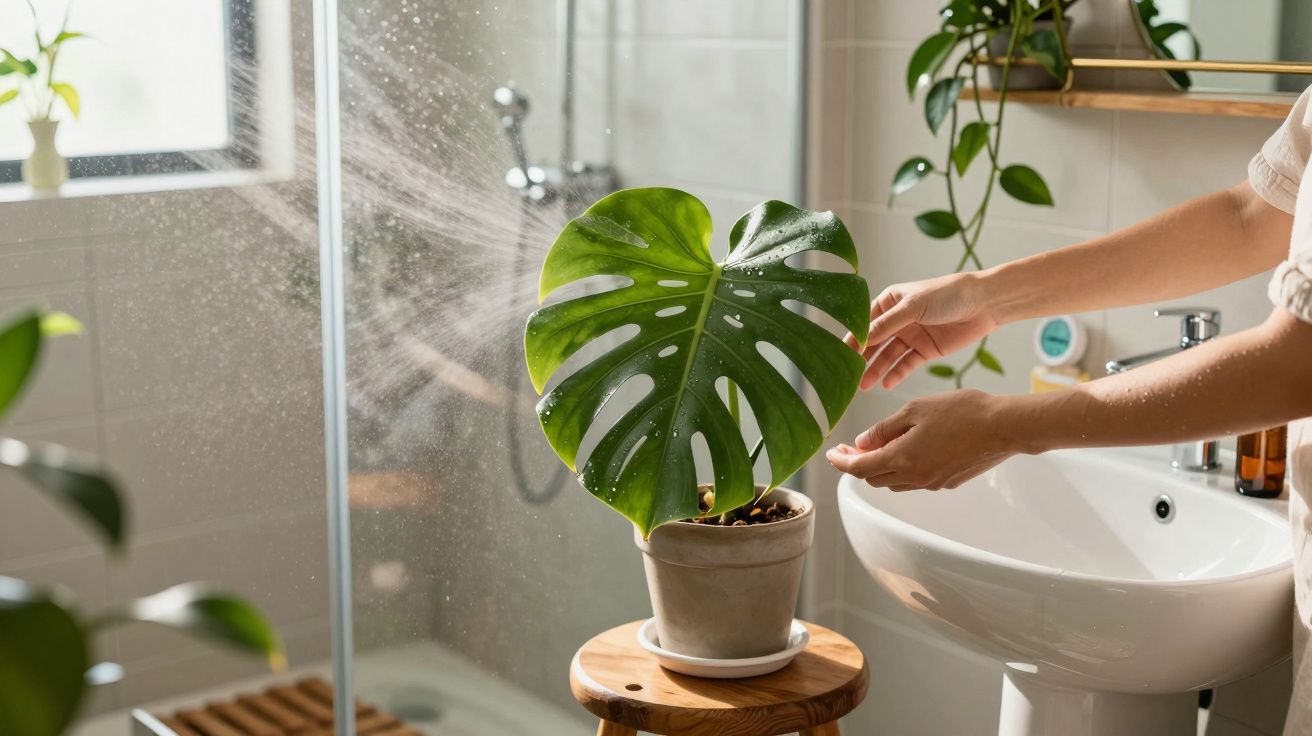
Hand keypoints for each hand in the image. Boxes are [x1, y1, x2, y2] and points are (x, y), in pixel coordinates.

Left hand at [825, 390, 1020, 490]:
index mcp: (902, 458)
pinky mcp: (948, 482)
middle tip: (849, 448)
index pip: (859, 468)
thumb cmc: (962, 411)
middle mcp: (915, 477)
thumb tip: (861, 443)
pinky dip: (902, 468)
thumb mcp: (915, 410)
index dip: (841, 462)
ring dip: (879, 468)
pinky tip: (906, 449)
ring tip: (875, 447)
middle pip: (874, 478)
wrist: (1004, 427)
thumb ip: (884, 429)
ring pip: (894, 481)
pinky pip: (915, 480)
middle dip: (857, 464)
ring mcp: (932, 482)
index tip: (831, 454)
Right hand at [846, 272, 998, 389]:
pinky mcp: (925, 351)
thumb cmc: (947, 295)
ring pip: (888, 356)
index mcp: (890, 302)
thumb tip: (861, 338)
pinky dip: (896, 374)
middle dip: (861, 358)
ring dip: (876, 370)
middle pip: (874, 342)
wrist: (984, 304)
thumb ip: (887, 324)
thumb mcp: (913, 306)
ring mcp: (911, 336)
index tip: (840, 354)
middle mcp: (897, 320)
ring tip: (863, 385)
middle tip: (847, 375)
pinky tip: (886, 384)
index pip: (865, 322)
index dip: (853, 338)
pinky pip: (906, 365)